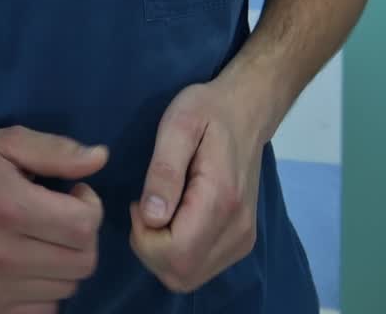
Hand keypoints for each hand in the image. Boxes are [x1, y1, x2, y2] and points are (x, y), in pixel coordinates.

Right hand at [0, 125, 106, 313]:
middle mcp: (3, 254)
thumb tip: (101, 158)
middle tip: (60, 215)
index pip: (84, 225)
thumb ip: (57, 151)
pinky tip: (31, 263)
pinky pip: (45, 310)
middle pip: (83, 262)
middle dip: (82, 234)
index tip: (73, 191)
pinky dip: (47, 289)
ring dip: (65, 260)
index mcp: (10, 207)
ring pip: (68, 287)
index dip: (90, 205)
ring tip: (42, 236)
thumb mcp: (9, 143)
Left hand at [129, 82, 262, 293]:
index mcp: (221, 198)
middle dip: (149, 249)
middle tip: (146, 206)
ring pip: (189, 276)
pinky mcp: (242, 242)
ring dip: (162, 253)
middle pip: (181, 273)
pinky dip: (179, 253)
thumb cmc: (207, 110)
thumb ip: (164, 170)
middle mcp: (237, 228)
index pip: (176, 254)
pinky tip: (176, 218)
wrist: (247, 111)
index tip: (139, 203)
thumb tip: (151, 217)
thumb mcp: (178, 124)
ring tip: (160, 209)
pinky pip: (201, 268)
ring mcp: (243, 239)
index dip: (145, 239)